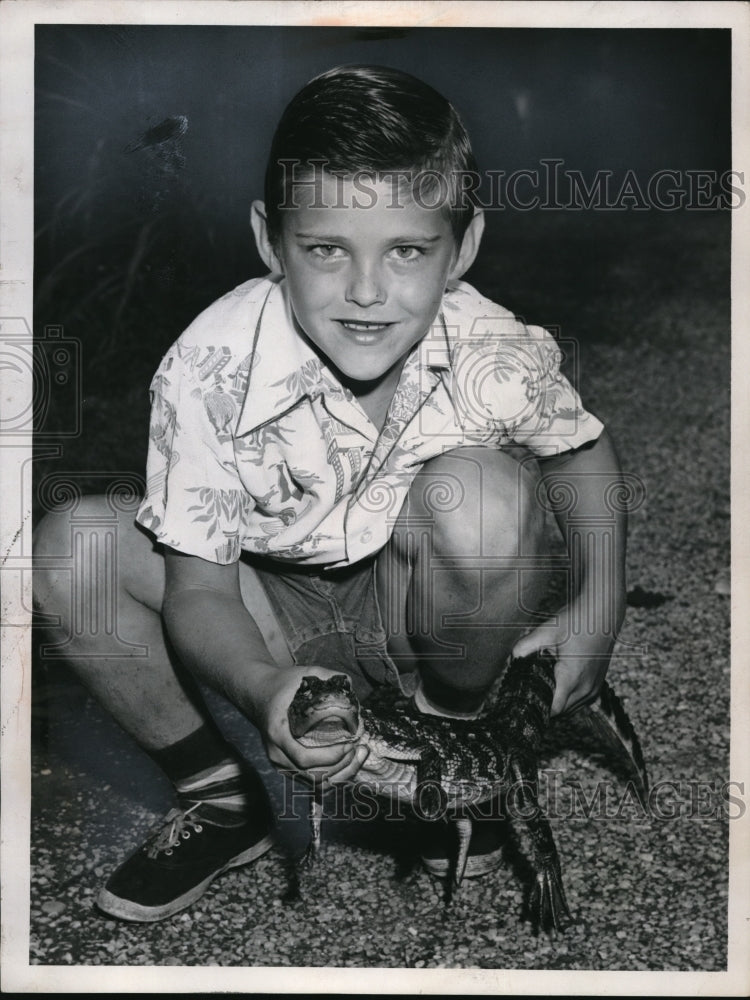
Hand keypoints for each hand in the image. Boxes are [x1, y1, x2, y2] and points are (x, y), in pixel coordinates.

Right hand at [253, 665, 369, 788]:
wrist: (259, 693)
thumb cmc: (283, 684)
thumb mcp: (304, 674)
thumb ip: (328, 677)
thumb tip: (351, 686)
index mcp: (278, 733)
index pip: (305, 758)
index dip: (331, 757)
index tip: (350, 743)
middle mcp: (277, 753)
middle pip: (313, 776)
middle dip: (342, 767)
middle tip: (359, 749)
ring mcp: (280, 763)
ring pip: (314, 783)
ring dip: (340, 774)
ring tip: (358, 756)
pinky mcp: (287, 767)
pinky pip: (312, 781)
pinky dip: (332, 776)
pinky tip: (348, 762)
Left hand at [512, 603, 614, 716]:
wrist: (603, 613)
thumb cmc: (577, 621)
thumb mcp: (547, 630)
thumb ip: (525, 645)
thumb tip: (512, 658)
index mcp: (572, 679)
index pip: (553, 710)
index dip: (538, 708)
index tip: (524, 700)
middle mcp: (586, 688)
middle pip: (561, 712)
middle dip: (544, 704)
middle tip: (528, 691)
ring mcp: (594, 688)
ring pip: (571, 709)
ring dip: (557, 702)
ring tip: (542, 686)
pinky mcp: (598, 685)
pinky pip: (580, 702)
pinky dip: (568, 698)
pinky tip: (557, 684)